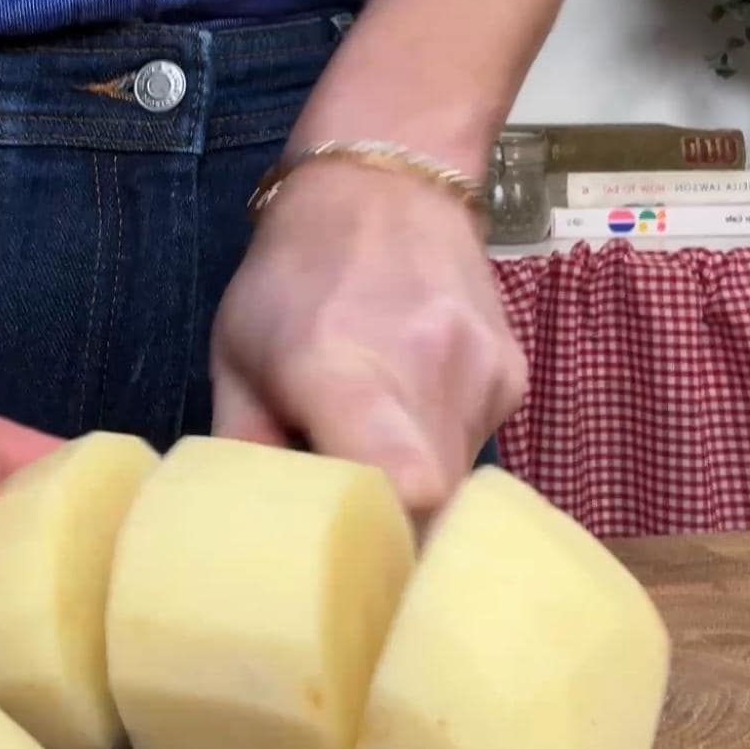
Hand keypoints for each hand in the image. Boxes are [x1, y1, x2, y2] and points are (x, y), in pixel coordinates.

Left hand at [210, 163, 526, 511]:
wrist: (387, 182)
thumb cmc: (293, 273)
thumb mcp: (237, 356)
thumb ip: (244, 453)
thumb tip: (252, 541)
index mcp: (341, 370)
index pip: (404, 477)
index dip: (391, 538)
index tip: (362, 565)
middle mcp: (427, 372)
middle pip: (428, 512)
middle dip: (391, 537)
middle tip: (349, 534)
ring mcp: (482, 373)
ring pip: (457, 486)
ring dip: (415, 491)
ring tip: (372, 447)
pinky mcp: (513, 376)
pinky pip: (475, 446)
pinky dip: (439, 449)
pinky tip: (409, 406)